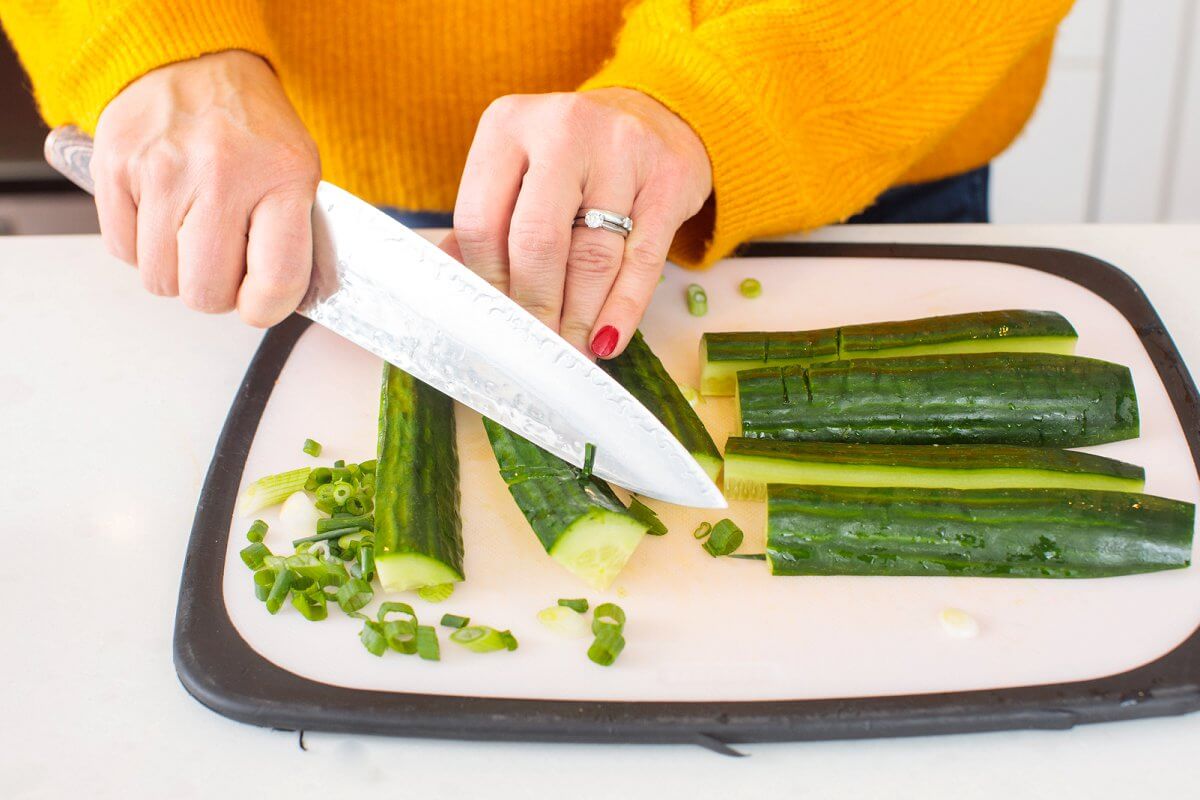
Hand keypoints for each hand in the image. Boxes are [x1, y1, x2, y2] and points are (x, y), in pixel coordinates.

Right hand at [92, 50, 319, 326]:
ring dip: (177, 270)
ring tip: (192, 232)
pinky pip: (122, 250)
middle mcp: (222, 175)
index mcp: (282, 179)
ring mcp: (163, 171)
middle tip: (223, 264)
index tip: (259, 303)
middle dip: (215, 292)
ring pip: (160, 279)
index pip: (275, 280)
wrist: (196, 62)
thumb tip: (279, 303)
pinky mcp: (115, 167)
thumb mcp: (299, 173)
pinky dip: (142, 246)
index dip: (265, 309)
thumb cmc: (252, 128)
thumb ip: (294, 239)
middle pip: (205, 293)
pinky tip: (162, 215)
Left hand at [444, 88, 711, 357]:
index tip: (499, 319)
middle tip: (537, 348)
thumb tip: (456, 296)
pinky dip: (622, 310)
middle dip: (535, 307)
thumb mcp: (519, 173)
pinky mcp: (669, 178)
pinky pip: (643, 261)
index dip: (488, 282)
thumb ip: (485, 226)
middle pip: (536, 241)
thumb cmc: (573, 160)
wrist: (655, 119)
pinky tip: (608, 339)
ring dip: (579, 318)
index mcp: (507, 125)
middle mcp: (562, 128)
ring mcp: (621, 149)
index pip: (481, 221)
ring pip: (592, 258)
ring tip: (571, 350)